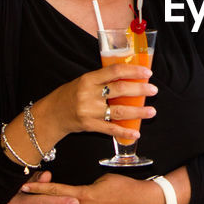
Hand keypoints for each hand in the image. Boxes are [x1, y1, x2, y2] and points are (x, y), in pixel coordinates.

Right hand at [35, 63, 156, 144]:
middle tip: (153, 90)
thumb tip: (129, 77)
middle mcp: (88, 94)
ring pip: (119, 111)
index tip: (147, 71)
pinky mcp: (89, 125)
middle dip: (140, 90)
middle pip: (119, 90)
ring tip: (151, 111)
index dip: (133, 70)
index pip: (114, 71)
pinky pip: (110, 129)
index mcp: (88, 79)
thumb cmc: (69, 96)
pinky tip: (136, 132)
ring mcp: (89, 111)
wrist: (50, 115)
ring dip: (138, 112)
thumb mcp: (83, 82)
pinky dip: (124, 131)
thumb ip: (102, 80)